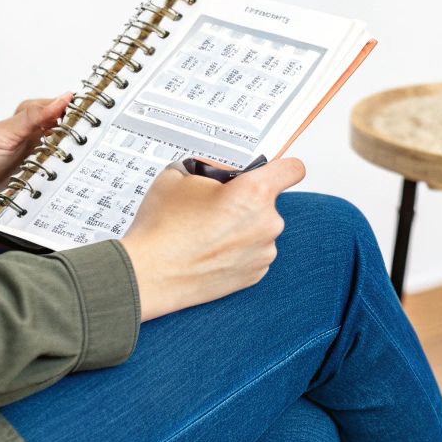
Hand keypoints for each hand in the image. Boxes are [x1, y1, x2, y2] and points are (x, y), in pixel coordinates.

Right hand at [121, 157, 305, 319]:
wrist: (148, 275)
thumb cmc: (162, 227)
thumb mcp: (180, 174)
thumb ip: (211, 166)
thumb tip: (224, 169)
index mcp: (254, 193)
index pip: (293, 169)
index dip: (281, 167)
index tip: (271, 171)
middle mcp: (267, 223)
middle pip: (268, 201)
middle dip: (246, 201)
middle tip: (214, 207)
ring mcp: (263, 252)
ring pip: (260, 228)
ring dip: (242, 227)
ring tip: (207, 232)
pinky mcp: (255, 275)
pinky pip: (253, 253)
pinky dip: (238, 250)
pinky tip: (210, 251)